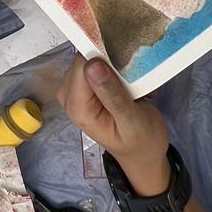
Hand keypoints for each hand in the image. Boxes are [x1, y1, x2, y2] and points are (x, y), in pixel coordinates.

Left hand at [57, 55, 169, 196]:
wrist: (143, 153)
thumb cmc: (141, 141)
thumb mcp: (132, 121)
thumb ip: (112, 95)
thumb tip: (92, 65)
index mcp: (78, 107)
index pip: (82, 66)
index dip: (103, 58)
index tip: (127, 64)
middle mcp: (69, 96)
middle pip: (84, 60)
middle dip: (110, 62)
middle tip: (134, 79)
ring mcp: (74, 90)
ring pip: (90, 59)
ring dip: (114, 66)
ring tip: (133, 84)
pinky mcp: (83, 85)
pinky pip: (94, 64)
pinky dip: (113, 69)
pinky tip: (128, 83)